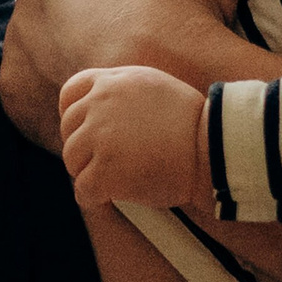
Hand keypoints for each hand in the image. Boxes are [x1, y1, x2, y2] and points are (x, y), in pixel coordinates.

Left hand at [59, 65, 207, 208]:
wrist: (213, 149)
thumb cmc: (193, 123)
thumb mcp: (155, 85)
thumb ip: (123, 90)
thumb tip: (100, 104)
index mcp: (113, 81)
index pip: (71, 92)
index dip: (71, 114)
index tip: (80, 130)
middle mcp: (101, 104)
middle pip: (68, 128)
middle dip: (81, 147)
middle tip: (101, 163)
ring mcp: (101, 137)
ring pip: (72, 159)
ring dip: (86, 172)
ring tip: (108, 181)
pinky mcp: (105, 170)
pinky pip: (83, 189)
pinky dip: (92, 198)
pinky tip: (106, 199)